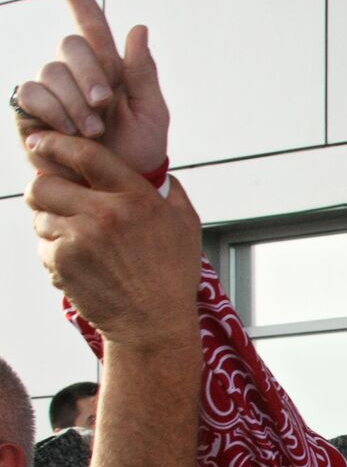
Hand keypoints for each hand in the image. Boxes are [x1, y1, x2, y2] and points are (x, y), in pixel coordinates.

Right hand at [14, 0, 168, 177]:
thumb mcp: (151, 113)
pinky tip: (68, 132)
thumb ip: (143, 73)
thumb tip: (138, 28)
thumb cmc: (139, 153)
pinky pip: (33, 93)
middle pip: (71, 46)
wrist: (116, 188)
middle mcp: (76, 75)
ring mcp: (52, 92)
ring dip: (75, 102)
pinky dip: (54, 110)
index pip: (90, 24)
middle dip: (90, 74)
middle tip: (104, 105)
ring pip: (51, 71)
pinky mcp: (31, 111)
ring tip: (93, 132)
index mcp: (109, 69)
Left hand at [24, 131, 201, 349]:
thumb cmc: (172, 278)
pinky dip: (55, 253)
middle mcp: (105, 213)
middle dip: (44, 191)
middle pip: (44, 183)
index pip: (85, 154)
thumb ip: (173, 194)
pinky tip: (81, 265)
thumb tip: (163, 176)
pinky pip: (42, 245)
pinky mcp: (63, 262)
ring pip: (39, 216)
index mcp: (136, 198)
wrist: (153, 324)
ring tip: (80, 244)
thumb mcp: (187, 228)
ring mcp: (80, 238)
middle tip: (55, 202)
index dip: (56, 143)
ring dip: (52, 226)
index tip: (40, 142)